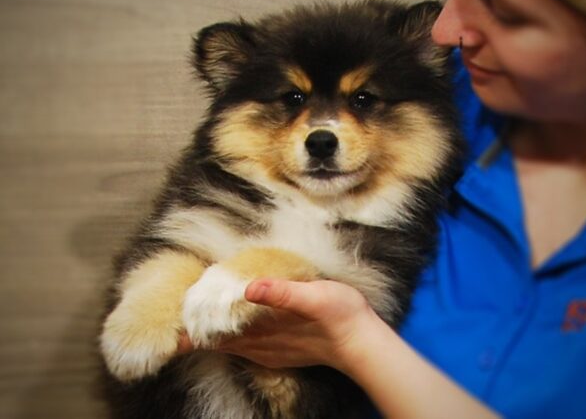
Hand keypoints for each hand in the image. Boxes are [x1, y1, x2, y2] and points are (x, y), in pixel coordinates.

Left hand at [178, 278, 377, 371]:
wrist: (362, 343)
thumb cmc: (340, 316)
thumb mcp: (313, 296)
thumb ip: (282, 293)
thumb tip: (250, 287)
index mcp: (263, 330)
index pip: (216, 335)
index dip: (192, 332)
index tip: (169, 325)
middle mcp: (261, 344)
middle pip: (218, 342)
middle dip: (195, 334)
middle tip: (173, 321)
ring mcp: (270, 350)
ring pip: (230, 345)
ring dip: (210, 337)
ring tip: (191, 327)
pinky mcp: (280, 351)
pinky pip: (245, 348)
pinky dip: (229, 340)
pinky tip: (229, 333)